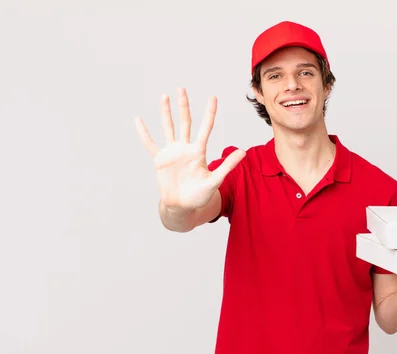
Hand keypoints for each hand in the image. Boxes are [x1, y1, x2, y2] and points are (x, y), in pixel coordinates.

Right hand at [135, 88, 245, 210]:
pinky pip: (150, 144)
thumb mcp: (215, 181)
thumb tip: (243, 152)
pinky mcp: (160, 160)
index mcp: (199, 152)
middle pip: (185, 122)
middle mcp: (185, 148)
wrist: (182, 207)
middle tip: (182, 89)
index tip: (213, 97)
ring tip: (164, 96)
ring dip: (166, 112)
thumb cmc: (200, 195)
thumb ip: (227, 165)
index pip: (205, 128)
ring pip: (169, 128)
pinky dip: (144, 133)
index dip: (209, 113)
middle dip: (184, 106)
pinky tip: (139, 120)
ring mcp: (172, 153)